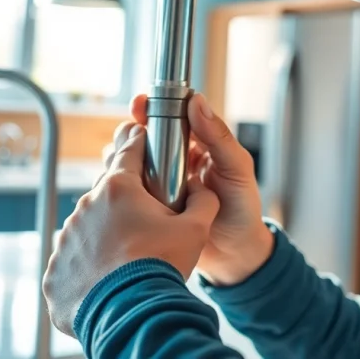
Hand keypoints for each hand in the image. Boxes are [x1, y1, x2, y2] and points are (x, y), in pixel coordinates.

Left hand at [42, 122, 219, 337]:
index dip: (141, 144)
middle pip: (109, 190)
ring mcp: (67, 237)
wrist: (132, 315)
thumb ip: (203, 200)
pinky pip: (74, 256)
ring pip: (89, 223)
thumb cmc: (161, 267)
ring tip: (128, 255)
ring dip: (106, 231)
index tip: (147, 143)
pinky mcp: (55, 267)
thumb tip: (202, 187)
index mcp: (118, 188)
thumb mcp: (195, 229)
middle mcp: (86, 206)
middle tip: (147, 219)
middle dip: (126, 198)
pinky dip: (89, 262)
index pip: (130, 150)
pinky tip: (108, 274)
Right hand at [131, 93, 274, 285]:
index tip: (139, 104)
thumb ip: (219, 137)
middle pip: (143, 137)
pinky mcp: (148, 206)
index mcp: (199, 144)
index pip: (171, 117)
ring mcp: (160, 184)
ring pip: (130, 161)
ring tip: (122, 169)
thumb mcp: (237, 169)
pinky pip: (127, 190)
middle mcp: (176, 161)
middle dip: (130, 134)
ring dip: (120, 159)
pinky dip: (118, 186)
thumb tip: (197, 102)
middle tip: (127, 141)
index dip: (152, 108)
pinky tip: (116, 190)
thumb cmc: (243, 210)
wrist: (235, 256)